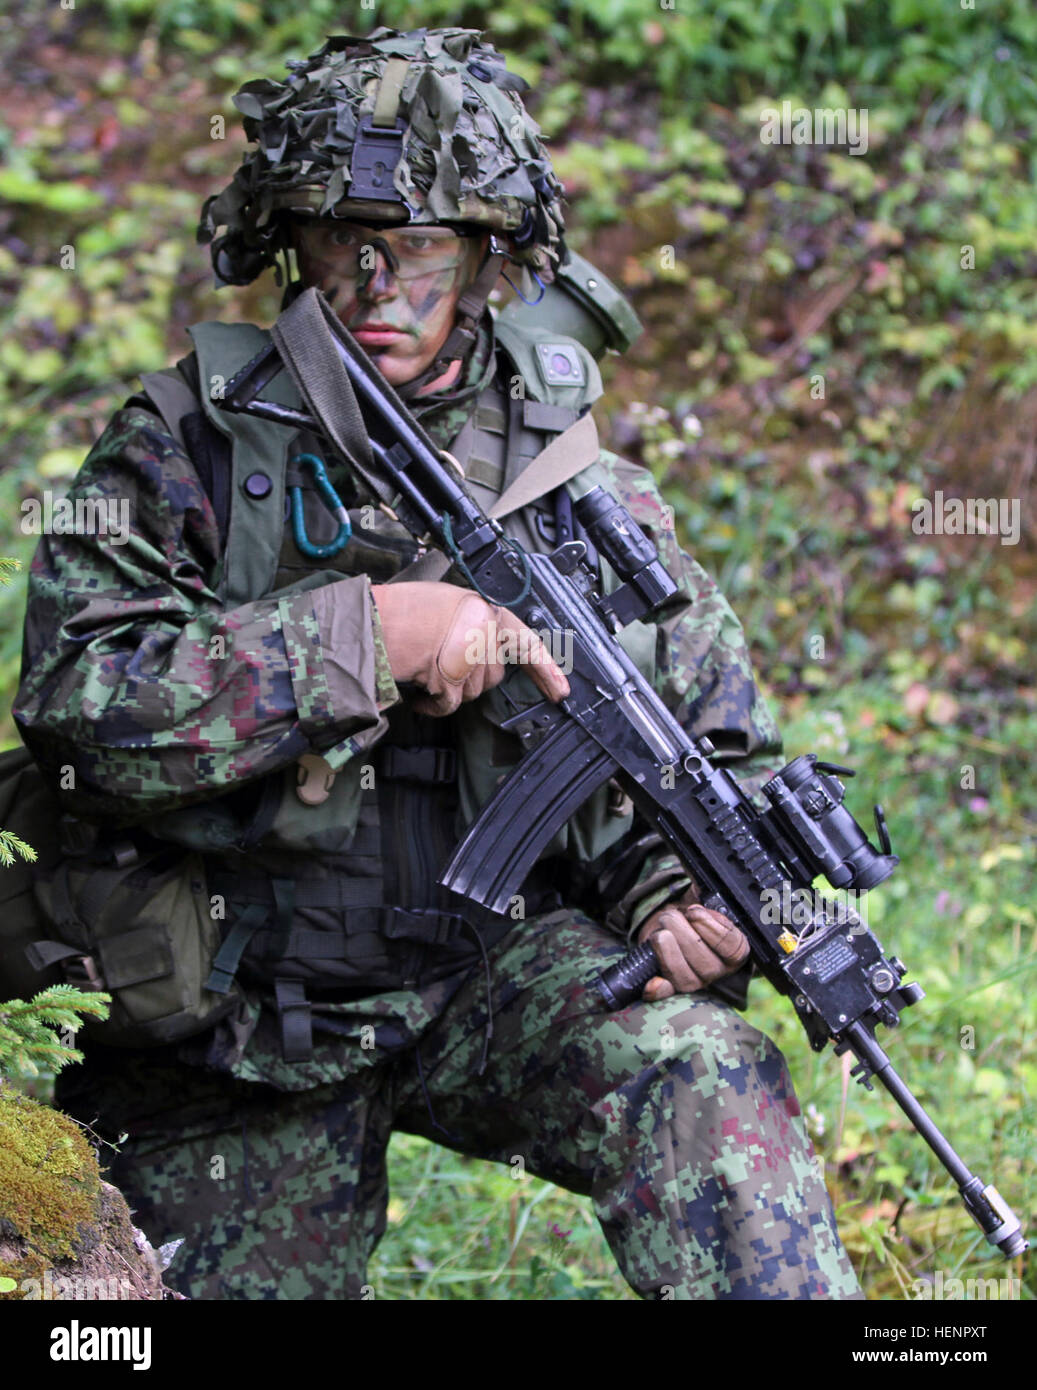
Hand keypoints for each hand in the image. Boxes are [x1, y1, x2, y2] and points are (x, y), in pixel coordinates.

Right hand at [371, 581, 569, 716]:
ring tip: (424, 669)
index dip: (545, 669)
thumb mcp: (445, 603)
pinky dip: (432, 705)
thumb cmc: (401, 611)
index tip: (561, 691)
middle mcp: (483, 632)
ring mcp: (469, 659)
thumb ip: (470, 622)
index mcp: (484, 610)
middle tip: (441, 662)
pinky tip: (418, 694)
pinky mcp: (452, 682)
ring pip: (473, 692)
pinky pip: (450, 704)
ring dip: (450, 689)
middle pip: (492, 674)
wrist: (376, 619)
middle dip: (470, 676)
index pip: (526, 642)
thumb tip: (479, 644)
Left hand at [637, 891, 749, 1001]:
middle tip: (672, 916)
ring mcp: (694, 980)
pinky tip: (652, 982)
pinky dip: (658, 989)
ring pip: (684, 976)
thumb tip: (699, 874)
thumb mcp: (701, 898)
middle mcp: (716, 969)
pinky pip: (667, 993)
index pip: (732, 946)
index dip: (712, 928)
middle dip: (684, 933)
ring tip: (662, 930)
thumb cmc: (689, 912)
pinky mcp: (671, 986)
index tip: (695, 911)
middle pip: (705, 962)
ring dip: (667, 949)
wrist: (669, 923)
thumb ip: (705, 890)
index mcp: (733, 949)